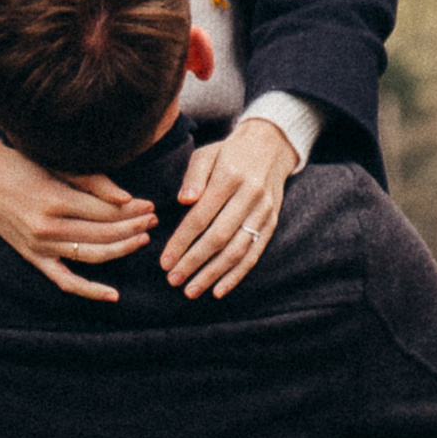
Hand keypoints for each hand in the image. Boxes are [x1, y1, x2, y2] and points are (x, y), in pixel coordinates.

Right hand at [0, 134, 155, 304]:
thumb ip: (92, 181)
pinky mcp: (33, 258)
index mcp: (54, 198)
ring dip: (122, 249)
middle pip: (104, 233)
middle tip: (154, 219)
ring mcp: (40, 246)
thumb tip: (128, 198)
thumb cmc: (19, 164)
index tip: (151, 205)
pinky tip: (114, 295)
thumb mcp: (55, 165)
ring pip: (93, 255)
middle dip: (134, 227)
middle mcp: (47, 227)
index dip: (133, 209)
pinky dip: (90, 290)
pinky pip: (65, 281)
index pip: (106, 210)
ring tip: (142, 238)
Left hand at [161, 115, 295, 298]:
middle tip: (173, 279)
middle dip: (193, 262)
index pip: (201, 217)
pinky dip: (236, 275)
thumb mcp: (207, 154)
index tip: (164, 261)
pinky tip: (219, 290)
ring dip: (213, 274)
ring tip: (191, 290)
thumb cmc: (229, 153)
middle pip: (219, 237)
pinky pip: (254, 254)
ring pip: (237, 251)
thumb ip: (193, 176)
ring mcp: (264, 212)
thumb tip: (184, 200)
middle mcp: (250, 197)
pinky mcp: (271, 223)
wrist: (271, 147)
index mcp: (229, 178)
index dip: (182, 241)